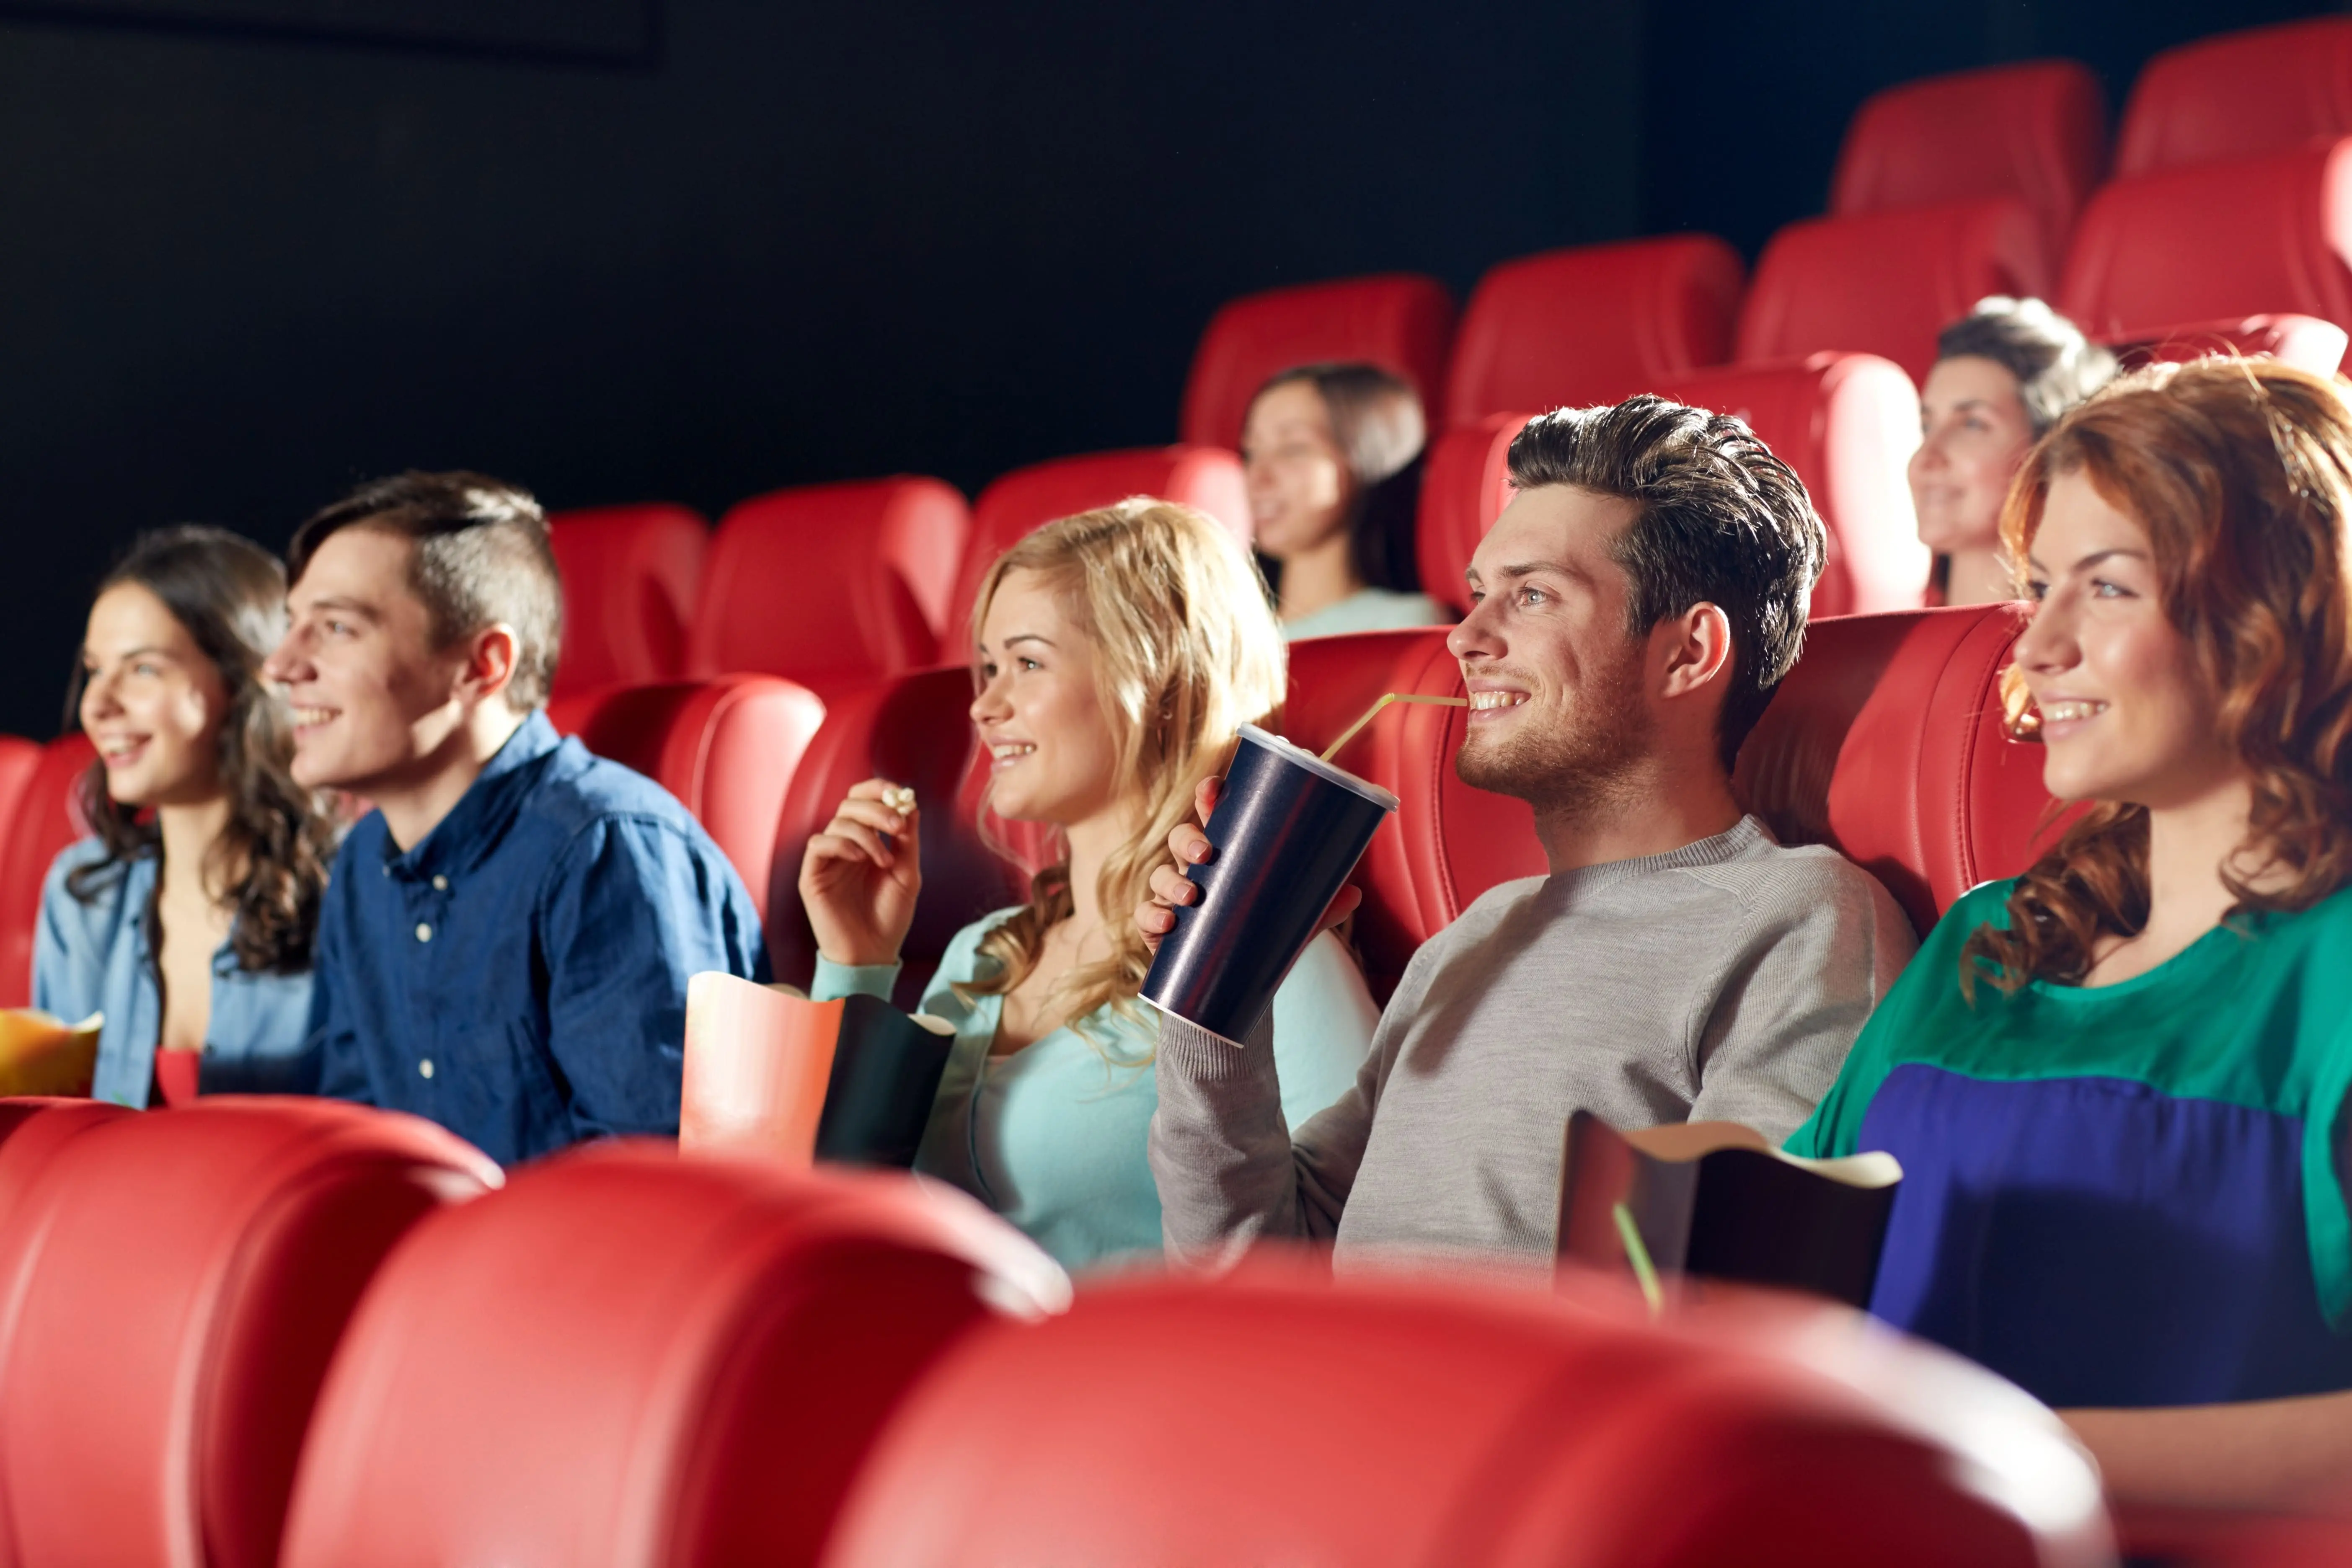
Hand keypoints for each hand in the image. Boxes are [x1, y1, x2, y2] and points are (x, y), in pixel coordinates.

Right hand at [798, 778, 922, 967]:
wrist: (873, 954)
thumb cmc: (890, 917)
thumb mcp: (907, 874)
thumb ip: (907, 841)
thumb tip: (910, 804)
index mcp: (866, 841)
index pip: (864, 800)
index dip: (879, 790)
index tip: (901, 793)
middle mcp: (844, 846)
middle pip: (850, 804)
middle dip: (876, 809)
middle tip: (897, 826)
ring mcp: (827, 860)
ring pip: (838, 823)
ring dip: (866, 834)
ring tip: (884, 861)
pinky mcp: (812, 876)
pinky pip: (819, 845)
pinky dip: (841, 844)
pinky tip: (860, 859)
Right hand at [1133, 773, 1362, 953]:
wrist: (1238, 985)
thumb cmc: (1264, 936)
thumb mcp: (1295, 920)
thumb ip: (1321, 907)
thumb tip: (1355, 894)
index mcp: (1226, 854)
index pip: (1211, 816)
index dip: (1208, 797)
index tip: (1213, 788)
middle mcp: (1195, 869)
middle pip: (1180, 838)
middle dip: (1188, 837)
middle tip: (1206, 850)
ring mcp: (1173, 898)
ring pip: (1160, 875)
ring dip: (1171, 880)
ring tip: (1192, 895)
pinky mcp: (1158, 930)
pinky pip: (1144, 916)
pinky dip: (1152, 917)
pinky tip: (1168, 924)